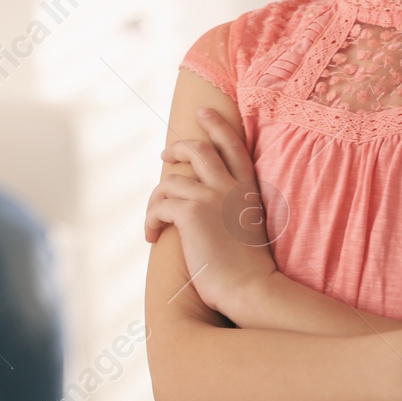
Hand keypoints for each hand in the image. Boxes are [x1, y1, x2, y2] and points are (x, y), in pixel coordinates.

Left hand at [144, 108, 279, 320]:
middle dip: (176, 148)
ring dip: (155, 200)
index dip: (217, 124)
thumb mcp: (248, 224)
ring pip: (170, 180)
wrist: (251, 288)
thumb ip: (232, 205)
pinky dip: (150, 220)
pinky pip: (159, 205)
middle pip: (197, 149)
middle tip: (165, 156)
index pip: (233, 144)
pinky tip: (152, 236)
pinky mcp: (192, 214)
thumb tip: (203, 198)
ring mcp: (211, 197)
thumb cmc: (249, 267)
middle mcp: (230, 186)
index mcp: (248, 188)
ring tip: (154, 221)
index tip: (202, 112)